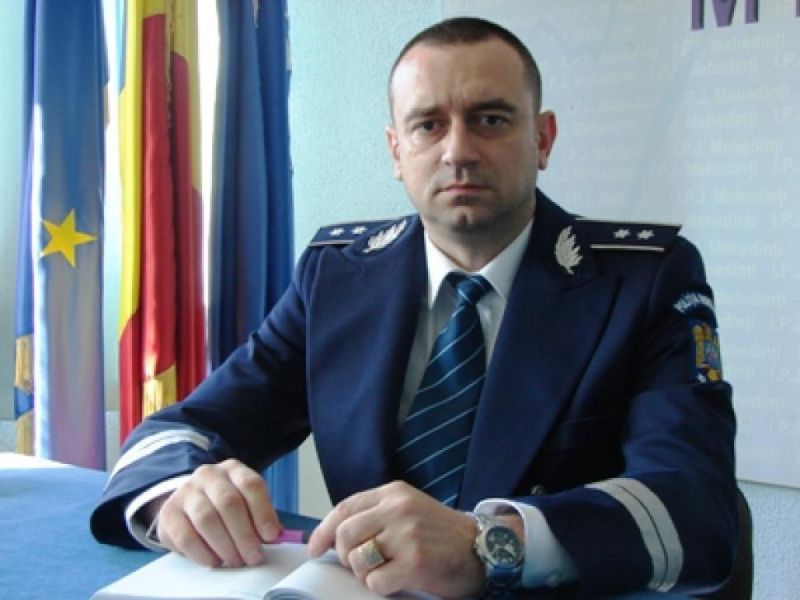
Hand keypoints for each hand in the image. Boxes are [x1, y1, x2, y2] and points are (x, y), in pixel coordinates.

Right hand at [155, 459, 281, 567]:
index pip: (251, 485)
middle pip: (228, 502)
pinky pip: (185, 536)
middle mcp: (208, 475)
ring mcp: (186, 492)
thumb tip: (277, 535)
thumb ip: (262, 517)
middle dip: (244, 534)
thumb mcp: (247, 504)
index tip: (272, 536)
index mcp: (233, 469)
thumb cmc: (226, 507)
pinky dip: (203, 553)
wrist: (189, 504)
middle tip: (254, 556)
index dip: (263, 512)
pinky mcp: (168, 513)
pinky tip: (215, 562)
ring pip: (207, 519)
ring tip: (236, 561)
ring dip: (225, 546)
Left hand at [307, 481, 484, 597]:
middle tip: (358, 566)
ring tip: (382, 572)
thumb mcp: (409, 510)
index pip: (344, 508)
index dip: (323, 531)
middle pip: (345, 535)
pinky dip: (380, 587)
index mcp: (394, 493)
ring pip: (357, 559)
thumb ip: (376, 515)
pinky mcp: (415, 562)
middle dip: (344, 556)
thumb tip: (333, 537)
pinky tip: (396, 581)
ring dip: (364, 573)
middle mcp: (398, 509)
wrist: (481, 548)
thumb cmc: (441, 534)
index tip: (315, 549)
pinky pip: (376, 581)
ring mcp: (407, 535)